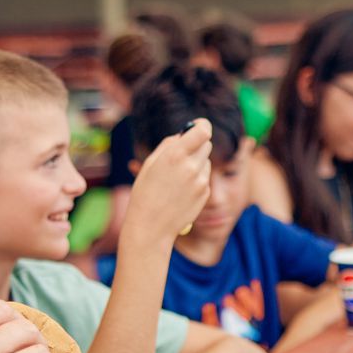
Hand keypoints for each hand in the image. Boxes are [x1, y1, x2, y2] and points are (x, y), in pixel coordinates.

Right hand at [124, 119, 213, 239]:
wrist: (151, 227)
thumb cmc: (145, 193)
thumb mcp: (150, 164)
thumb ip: (169, 145)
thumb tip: (183, 135)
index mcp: (176, 155)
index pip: (203, 130)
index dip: (202, 126)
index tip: (198, 126)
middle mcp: (191, 166)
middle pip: (206, 145)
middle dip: (197, 146)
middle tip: (183, 155)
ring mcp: (201, 181)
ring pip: (206, 162)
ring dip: (197, 164)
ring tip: (177, 179)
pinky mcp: (205, 193)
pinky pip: (205, 178)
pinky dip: (197, 180)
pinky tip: (181, 192)